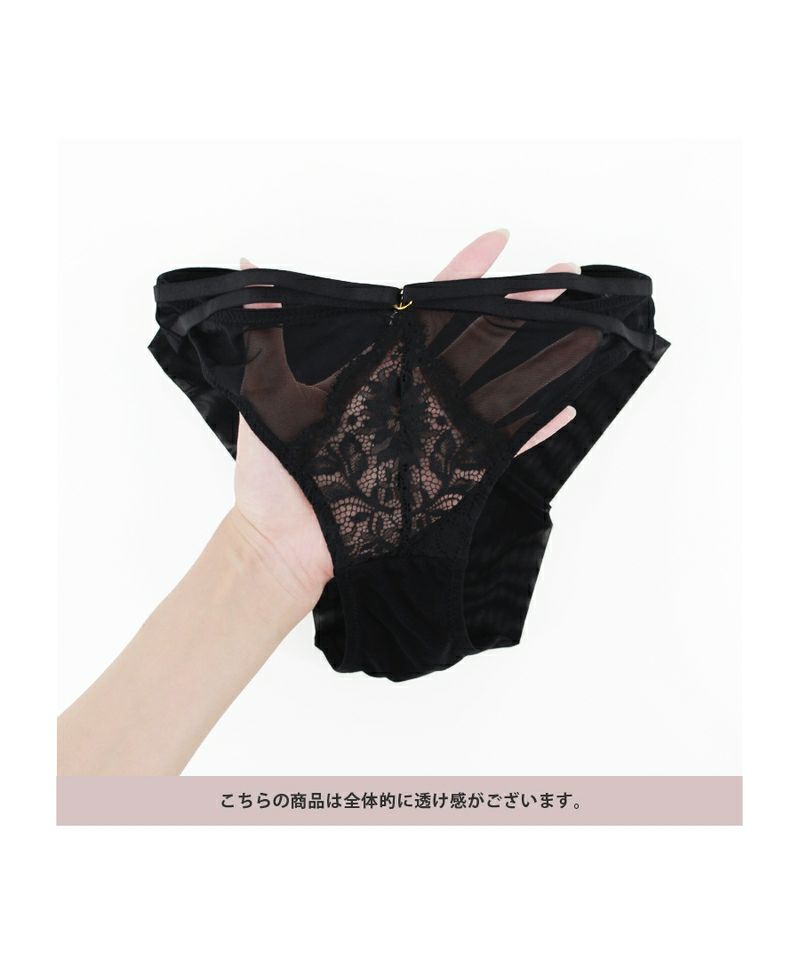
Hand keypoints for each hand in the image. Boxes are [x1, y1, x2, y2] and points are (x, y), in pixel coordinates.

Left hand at [232, 229, 577, 598]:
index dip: (463, 274)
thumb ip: (268, 331)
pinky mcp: (449, 473)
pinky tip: (565, 407)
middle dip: (521, 304)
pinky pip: (500, 447)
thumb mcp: (267, 389)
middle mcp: (417, 393)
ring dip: (542, 356)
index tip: (498, 240)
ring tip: (583, 328)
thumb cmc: (274, 469)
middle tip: (564, 274)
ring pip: (500, 384)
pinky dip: (534, 430)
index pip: (427, 308)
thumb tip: (245, 267)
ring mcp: (438, 432)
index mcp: (379, 366)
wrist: (283, 539)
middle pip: (478, 338)